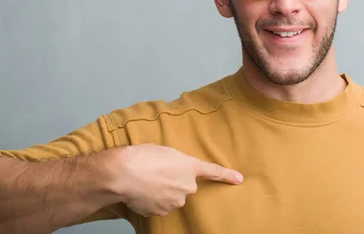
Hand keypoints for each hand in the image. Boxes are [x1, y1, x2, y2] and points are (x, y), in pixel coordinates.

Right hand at [113, 143, 242, 216]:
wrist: (123, 174)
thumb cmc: (142, 156)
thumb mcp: (163, 151)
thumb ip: (174, 161)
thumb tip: (171, 170)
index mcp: (189, 166)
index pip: (213, 171)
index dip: (227, 175)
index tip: (239, 179)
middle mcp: (187, 186)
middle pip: (185, 185)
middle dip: (174, 181)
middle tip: (156, 173)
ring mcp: (176, 201)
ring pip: (172, 197)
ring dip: (162, 191)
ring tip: (146, 181)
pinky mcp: (162, 212)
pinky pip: (160, 206)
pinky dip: (152, 201)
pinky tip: (141, 192)